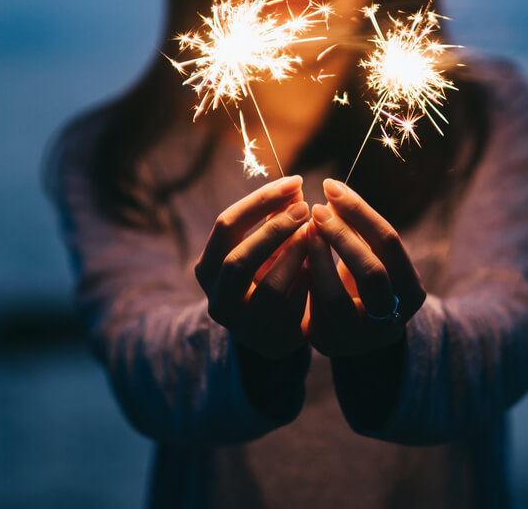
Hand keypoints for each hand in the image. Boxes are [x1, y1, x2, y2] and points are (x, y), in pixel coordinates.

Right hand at [194, 175, 311, 359]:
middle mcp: (218, 300)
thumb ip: (274, 218)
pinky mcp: (271, 345)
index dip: (261, 201)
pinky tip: (318, 268)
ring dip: (293, 258)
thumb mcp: (264, 246)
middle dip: (274, 230)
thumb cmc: (269, 272)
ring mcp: (243, 327)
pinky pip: (291, 313)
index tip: (295, 182)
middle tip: (305, 210)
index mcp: (208, 268)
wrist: (274, 327)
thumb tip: (295, 188)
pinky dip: (306, 287)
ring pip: (268, 289)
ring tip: (314, 237)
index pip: (225, 226)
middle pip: (239, 260)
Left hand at [305, 178, 426, 357]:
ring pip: (336, 296)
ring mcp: (358, 338)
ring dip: (317, 257)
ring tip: (303, 230)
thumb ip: (361, 232)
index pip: (389, 241)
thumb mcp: (372, 260)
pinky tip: (291, 254)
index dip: (359, 210)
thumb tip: (334, 189)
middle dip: (341, 234)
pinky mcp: (328, 344)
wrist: (355, 335)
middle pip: (370, 270)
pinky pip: (309, 308)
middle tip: (316, 208)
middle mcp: (391, 320)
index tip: (332, 186)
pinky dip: (302, 277)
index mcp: (411, 292)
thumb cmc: (362, 284)